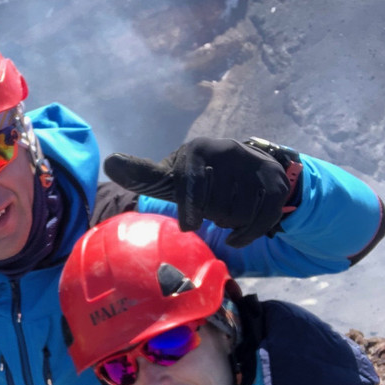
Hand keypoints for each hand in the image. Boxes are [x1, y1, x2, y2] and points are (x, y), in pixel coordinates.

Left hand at [104, 137, 290, 247]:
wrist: (249, 167)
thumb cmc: (199, 177)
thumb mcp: (172, 175)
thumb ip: (144, 174)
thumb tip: (110, 162)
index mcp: (198, 150)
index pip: (193, 180)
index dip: (191, 206)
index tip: (189, 226)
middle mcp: (228, 150)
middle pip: (216, 206)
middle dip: (211, 215)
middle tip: (210, 207)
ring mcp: (254, 165)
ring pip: (238, 214)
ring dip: (229, 223)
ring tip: (225, 210)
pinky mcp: (274, 181)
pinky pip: (262, 219)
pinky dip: (248, 234)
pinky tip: (237, 235)